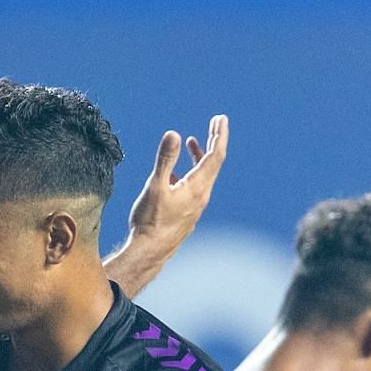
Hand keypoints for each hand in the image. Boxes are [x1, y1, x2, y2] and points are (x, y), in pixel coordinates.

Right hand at [124, 114, 228, 255]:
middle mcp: (201, 196)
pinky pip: (195, 187)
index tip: (221, 119)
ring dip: (200, 157)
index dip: (219, 135)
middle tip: (216, 123)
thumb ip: (165, 159)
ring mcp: (195, 206)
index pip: (215, 155)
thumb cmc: (150, 220)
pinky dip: (191, 172)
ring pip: (204, 176)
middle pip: (214, 163)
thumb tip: (174, 133)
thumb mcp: (155, 186)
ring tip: (193, 142)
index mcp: (197, 187)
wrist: (149, 252)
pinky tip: (176, 174)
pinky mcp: (188, 214)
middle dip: (214, 141)